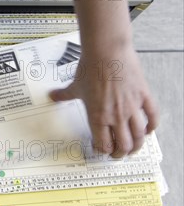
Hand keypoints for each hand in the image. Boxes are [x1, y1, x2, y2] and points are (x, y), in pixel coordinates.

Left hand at [50, 43, 157, 157]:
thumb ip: (64, 95)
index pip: (103, 145)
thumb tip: (52, 96)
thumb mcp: (75, 86)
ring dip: (137, 145)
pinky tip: (148, 130)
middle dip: (120, 154)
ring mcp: (131, 107)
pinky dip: (152, 126)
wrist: (107, 51)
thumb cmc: (91, 68)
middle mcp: (115, 116)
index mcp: (98, 117)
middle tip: (118, 154)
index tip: (103, 151)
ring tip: (133, 148)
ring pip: (139, 135)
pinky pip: (152, 116)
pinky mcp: (143, 96)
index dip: (104, 152)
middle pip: (123, 145)